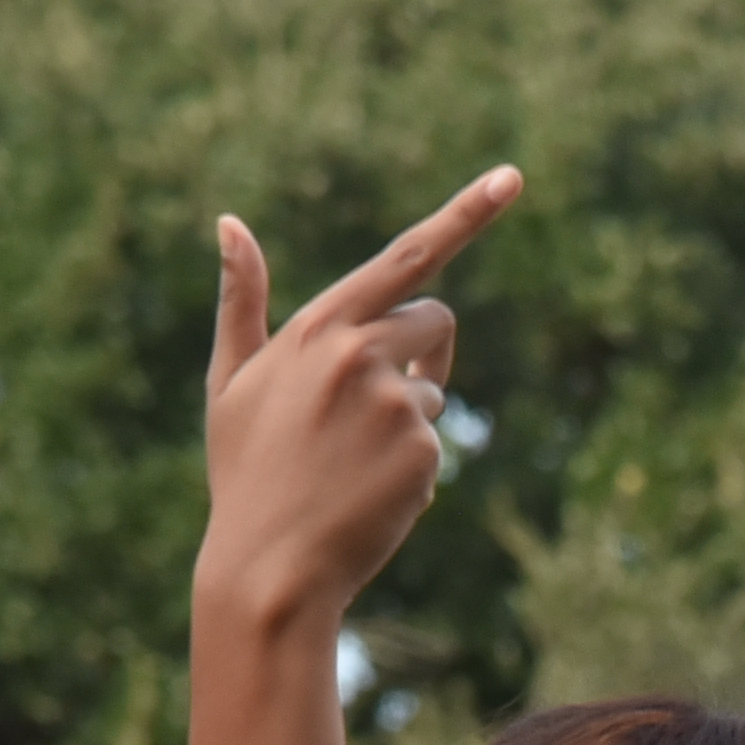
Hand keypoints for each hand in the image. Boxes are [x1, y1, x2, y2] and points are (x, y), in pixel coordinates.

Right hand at [196, 166, 523, 634]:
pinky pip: (436, 441)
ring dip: (407, 416)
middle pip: (434, 318)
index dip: (466, 214)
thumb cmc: (247, 472)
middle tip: (371, 404)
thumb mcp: (231, 383)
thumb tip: (231, 223)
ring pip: (433, 387)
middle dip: (420, 350)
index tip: (513, 178)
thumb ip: (242, 302)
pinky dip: (413, 467)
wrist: (269, 567)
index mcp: (317, 326)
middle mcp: (360, 352)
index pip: (407, 256)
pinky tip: (368, 493)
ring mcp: (394, 401)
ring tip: (351, 462)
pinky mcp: (423, 449)